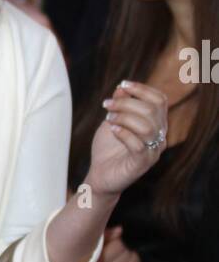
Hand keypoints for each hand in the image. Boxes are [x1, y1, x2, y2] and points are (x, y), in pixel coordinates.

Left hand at [84, 81, 167, 196]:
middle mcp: (159, 136)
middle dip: (127, 103)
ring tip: (108, 118)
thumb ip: (119, 105)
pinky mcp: (142, 164)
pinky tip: (112, 130)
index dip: (142, 89)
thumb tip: (122, 87)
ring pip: (147, 126)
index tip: (122, 85)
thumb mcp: (112, 121)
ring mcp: (153, 151)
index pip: (160, 100)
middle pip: (152, 110)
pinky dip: (124, 133)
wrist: (101, 176)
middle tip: (107, 105)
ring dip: (124, 117)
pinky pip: (138, 145)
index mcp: (156, 123)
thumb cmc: (108, 148)